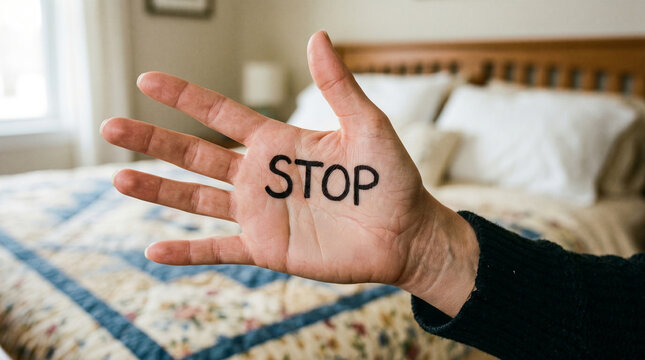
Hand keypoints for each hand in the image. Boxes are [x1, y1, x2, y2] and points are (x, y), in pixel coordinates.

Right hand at [101, 31, 478, 316]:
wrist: (405, 233)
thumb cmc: (391, 179)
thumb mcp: (367, 125)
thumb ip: (337, 86)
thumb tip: (317, 36)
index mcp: (279, 142)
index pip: (221, 114)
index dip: (185, 97)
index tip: (148, 80)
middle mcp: (260, 175)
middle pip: (195, 154)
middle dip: (153, 140)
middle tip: (111, 126)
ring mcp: (260, 213)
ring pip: (197, 198)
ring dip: (158, 190)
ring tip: (120, 177)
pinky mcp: (267, 248)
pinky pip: (220, 249)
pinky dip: (188, 252)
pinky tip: (154, 250)